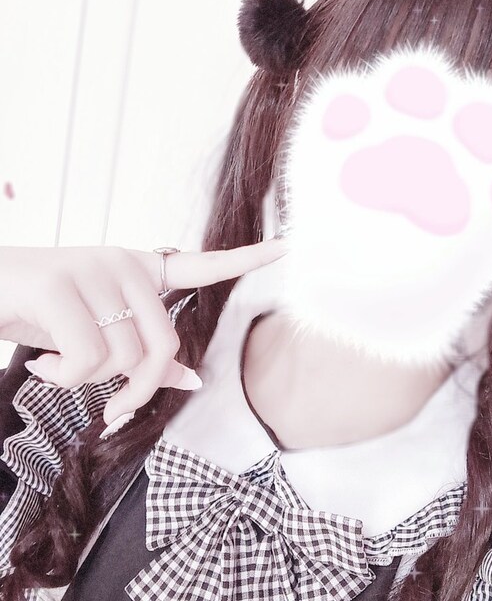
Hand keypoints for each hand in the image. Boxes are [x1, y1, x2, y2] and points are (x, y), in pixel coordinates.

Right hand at [0, 239, 288, 432]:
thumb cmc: (39, 314)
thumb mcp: (97, 334)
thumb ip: (144, 352)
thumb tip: (192, 380)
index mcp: (138, 270)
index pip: (202, 265)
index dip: (247, 259)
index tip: (288, 247)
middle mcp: (124, 263)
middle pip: (164, 344)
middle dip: (139, 390)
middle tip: (114, 410)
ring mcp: (93, 270)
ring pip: (124, 356)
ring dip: (88, 381)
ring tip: (57, 367)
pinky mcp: (59, 286)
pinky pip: (86, 359)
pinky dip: (63, 379)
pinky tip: (41, 364)